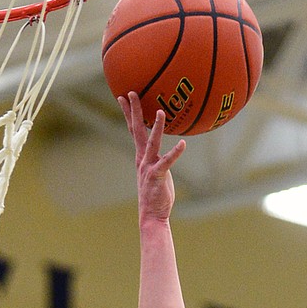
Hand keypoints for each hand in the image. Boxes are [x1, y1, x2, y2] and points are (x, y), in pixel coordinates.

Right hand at [118, 91, 184, 225]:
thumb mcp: (157, 172)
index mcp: (141, 157)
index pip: (133, 130)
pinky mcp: (158, 176)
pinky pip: (167, 162)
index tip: (124, 96)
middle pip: (136, 130)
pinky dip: (175, 153)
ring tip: (161, 112)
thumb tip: (167, 151)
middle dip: (134, 111)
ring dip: (156, 127)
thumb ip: (159, 159)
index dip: (128, 113)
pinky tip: (183, 144)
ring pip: (151, 143)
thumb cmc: (157, 196)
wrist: (152, 216)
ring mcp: (149, 167)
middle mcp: (142, 159)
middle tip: (131, 92)